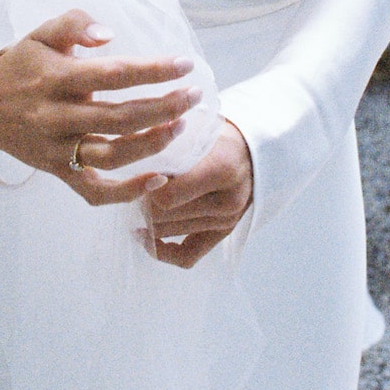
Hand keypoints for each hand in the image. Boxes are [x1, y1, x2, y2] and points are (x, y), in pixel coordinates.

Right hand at [0, 8, 201, 205]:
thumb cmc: (21, 65)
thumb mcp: (42, 33)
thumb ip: (75, 24)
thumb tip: (109, 33)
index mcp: (57, 78)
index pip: (114, 74)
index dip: (153, 70)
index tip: (185, 64)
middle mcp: (57, 116)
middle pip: (120, 117)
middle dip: (164, 107)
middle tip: (195, 95)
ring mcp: (57, 148)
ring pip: (111, 155)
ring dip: (152, 144)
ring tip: (181, 126)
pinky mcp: (57, 171)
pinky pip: (93, 191)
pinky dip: (126, 192)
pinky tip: (157, 180)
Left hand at [143, 121, 252, 266]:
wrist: (253, 153)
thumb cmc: (218, 138)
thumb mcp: (198, 131)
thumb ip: (171, 149)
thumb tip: (138, 170)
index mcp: (221, 170)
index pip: (168, 196)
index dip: (146, 189)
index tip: (139, 178)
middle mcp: (227, 201)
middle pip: (164, 216)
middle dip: (143, 203)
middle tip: (135, 189)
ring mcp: (226, 222)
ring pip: (168, 233)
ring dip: (148, 221)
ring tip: (139, 204)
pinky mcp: (223, 235)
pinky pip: (187, 257)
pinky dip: (162, 252)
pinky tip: (145, 237)